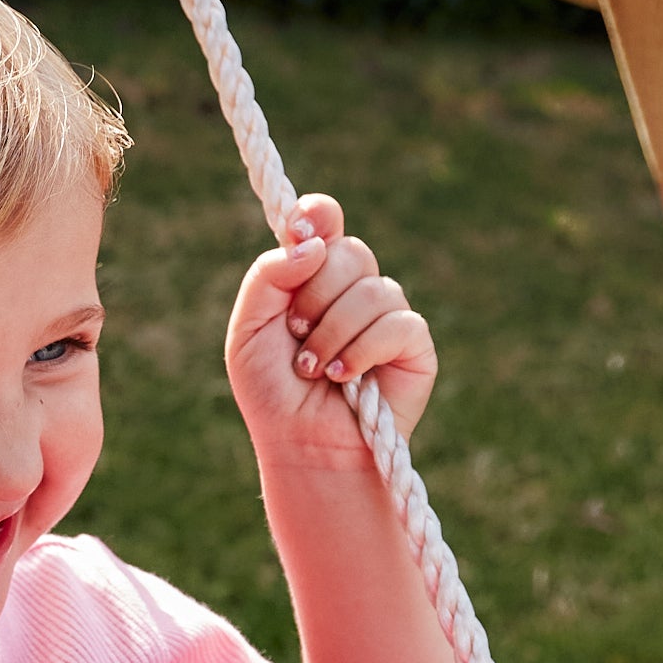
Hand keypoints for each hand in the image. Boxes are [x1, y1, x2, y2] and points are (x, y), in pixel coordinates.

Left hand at [226, 194, 436, 469]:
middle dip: (315, 295)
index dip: (319, 215)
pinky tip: (344, 377)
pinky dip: (362, 350)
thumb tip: (315, 244)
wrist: (303, 447)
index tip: (301, 232)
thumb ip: (267, 277)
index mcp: (312, 275)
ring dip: (332, 332)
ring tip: (314, 369)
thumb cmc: (273, 393)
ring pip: (373, 289)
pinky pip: (397, 324)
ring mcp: (386, 314)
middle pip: (350, 251)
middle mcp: (352, 288)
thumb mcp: (248, 331)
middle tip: (295, 334)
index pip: (325, 221)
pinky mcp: (413, 345)